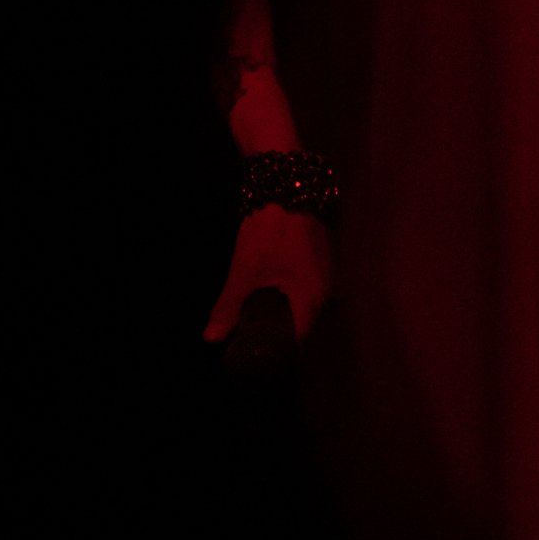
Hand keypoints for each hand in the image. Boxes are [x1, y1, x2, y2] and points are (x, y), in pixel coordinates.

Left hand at [201, 202, 333, 351]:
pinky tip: (268, 289)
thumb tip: (211, 338)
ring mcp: (327, 274)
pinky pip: (306, 288)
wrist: (289, 185)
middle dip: (276, 331)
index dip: (275, 351)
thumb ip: (229, 307)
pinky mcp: (322, 260)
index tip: (254, 354)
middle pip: (301, 325)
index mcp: (313, 301)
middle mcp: (326, 293)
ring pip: (303, 306)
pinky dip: (288, 293)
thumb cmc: (270, 233)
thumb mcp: (245, 272)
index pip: (297, 342)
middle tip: (248, 334)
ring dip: (281, 311)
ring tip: (253, 313)